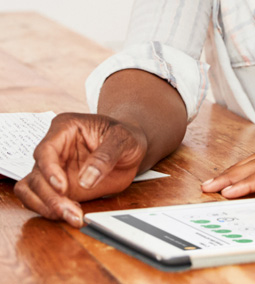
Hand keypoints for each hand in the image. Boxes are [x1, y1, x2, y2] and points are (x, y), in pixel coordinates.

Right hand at [14, 112, 147, 226]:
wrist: (131, 148)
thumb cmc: (125, 136)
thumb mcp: (123, 139)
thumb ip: (106, 156)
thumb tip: (86, 179)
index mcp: (66, 128)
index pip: (46, 149)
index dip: (50, 170)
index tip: (63, 187)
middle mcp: (54, 148)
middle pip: (37, 174)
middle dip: (51, 197)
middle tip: (72, 211)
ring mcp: (52, 168)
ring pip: (32, 190)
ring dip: (47, 207)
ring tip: (72, 216)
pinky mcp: (55, 186)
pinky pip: (38, 200)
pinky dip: (48, 210)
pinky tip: (69, 214)